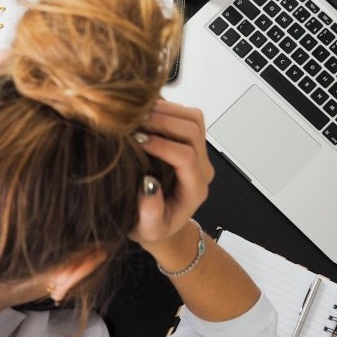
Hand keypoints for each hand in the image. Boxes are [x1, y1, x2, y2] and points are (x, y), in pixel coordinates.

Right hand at [128, 100, 213, 252]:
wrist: (163, 222)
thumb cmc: (154, 227)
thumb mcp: (148, 230)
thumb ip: (150, 213)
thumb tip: (148, 185)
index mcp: (195, 189)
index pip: (186, 157)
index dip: (162, 145)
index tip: (136, 141)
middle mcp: (202, 168)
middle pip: (193, 131)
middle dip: (163, 121)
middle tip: (134, 122)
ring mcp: (199, 152)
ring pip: (193, 118)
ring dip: (166, 111)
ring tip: (137, 114)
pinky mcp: (190, 141)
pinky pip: (186, 115)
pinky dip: (166, 108)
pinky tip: (143, 113)